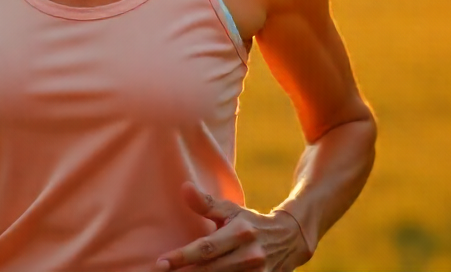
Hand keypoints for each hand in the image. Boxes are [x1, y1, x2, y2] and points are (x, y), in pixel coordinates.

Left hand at [154, 182, 313, 271]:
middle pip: (211, 269)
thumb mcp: (231, 210)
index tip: (161, 263)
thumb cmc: (249, 222)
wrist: (289, 238)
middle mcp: (250, 254)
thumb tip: (184, 188)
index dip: (182, 257)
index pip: (206, 248)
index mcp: (240, 232)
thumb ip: (205, 203)